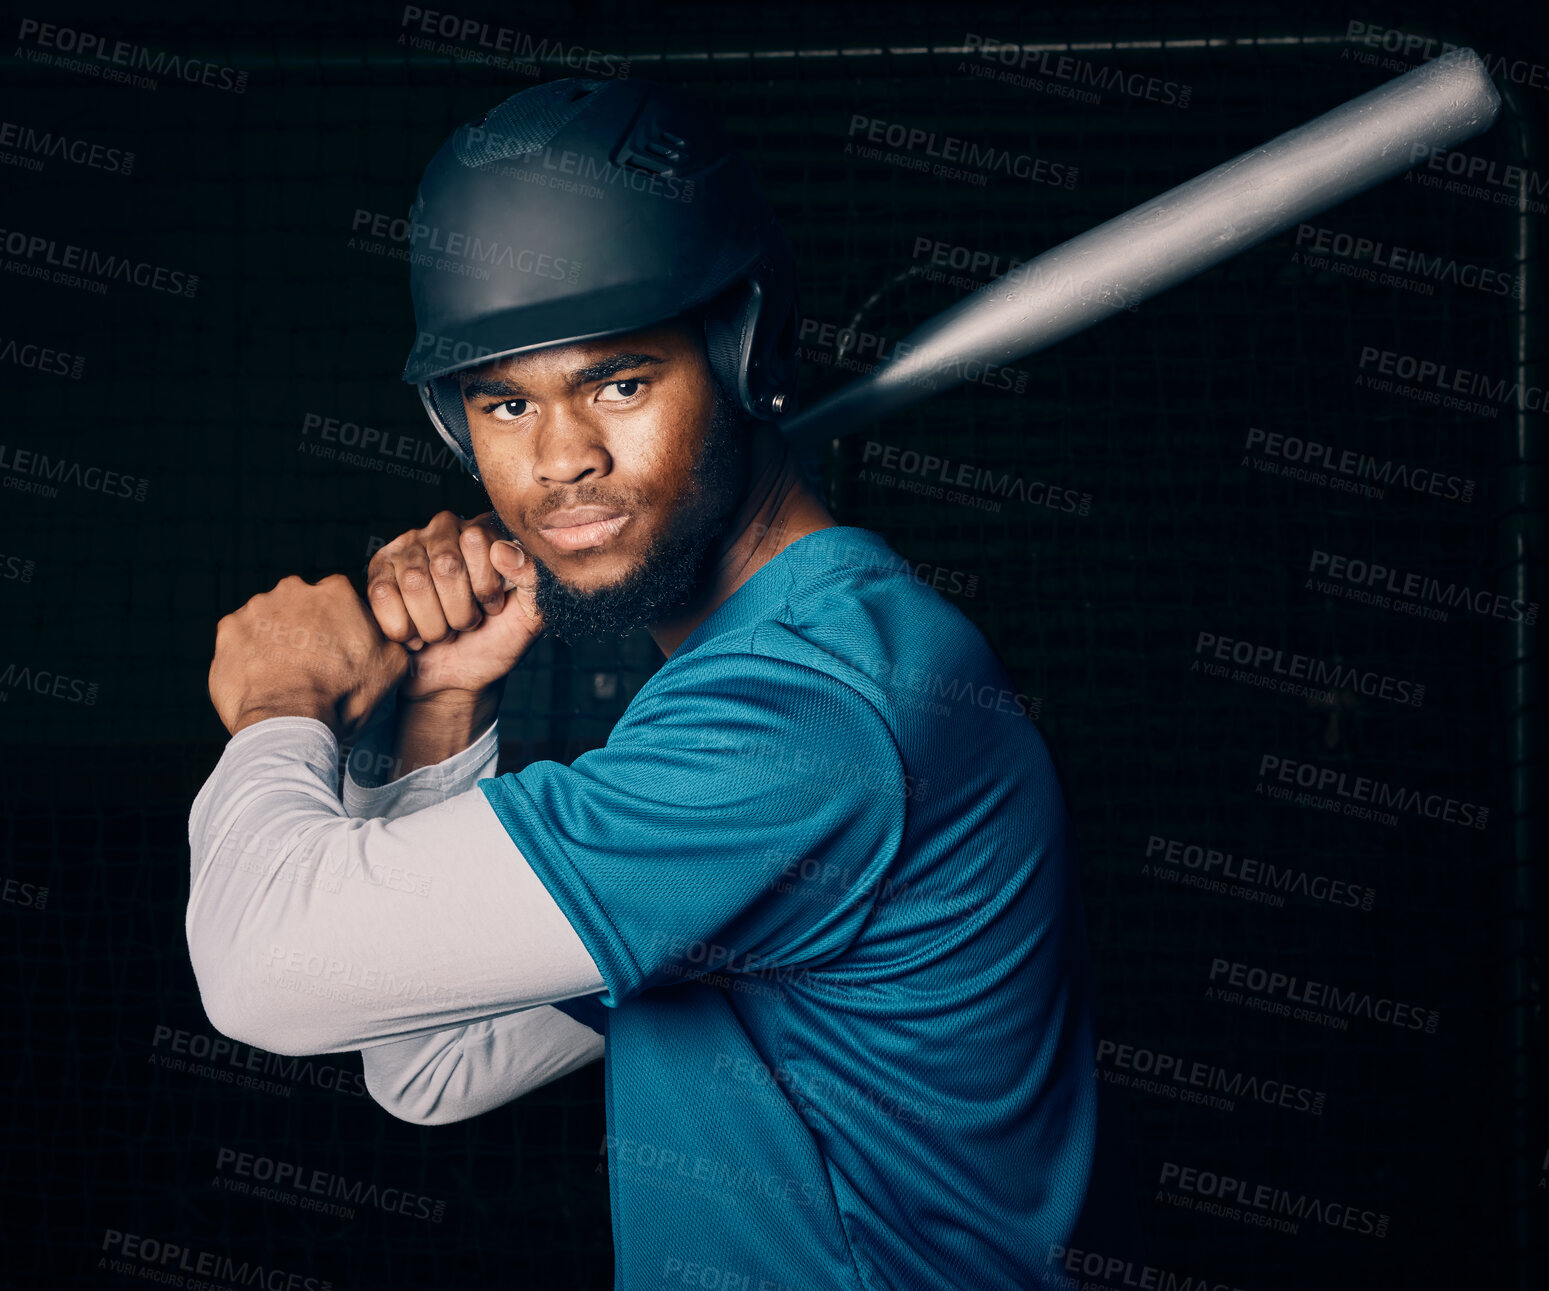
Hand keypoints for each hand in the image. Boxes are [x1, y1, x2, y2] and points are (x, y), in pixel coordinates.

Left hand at [209, 574, 409, 738]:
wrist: (289, 721)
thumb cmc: (341, 696)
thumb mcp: (391, 668)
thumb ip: (389, 640)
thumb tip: (388, 637)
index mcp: (336, 591)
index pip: (340, 599)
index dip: (341, 625)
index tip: (339, 649)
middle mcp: (293, 589)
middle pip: (301, 605)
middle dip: (304, 627)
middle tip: (312, 664)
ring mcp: (256, 607)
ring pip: (269, 619)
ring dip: (275, 640)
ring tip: (284, 674)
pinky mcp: (228, 630)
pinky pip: (239, 639)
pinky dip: (247, 654)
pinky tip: (261, 678)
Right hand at [365, 510, 542, 701]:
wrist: (457, 678)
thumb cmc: (495, 642)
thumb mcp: (529, 615)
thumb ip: (533, 579)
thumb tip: (503, 550)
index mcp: (485, 531)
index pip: (477, 539)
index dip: (486, 585)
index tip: (492, 607)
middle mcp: (444, 530)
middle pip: (445, 564)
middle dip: (460, 611)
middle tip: (466, 625)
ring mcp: (408, 549)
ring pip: (413, 582)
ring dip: (433, 625)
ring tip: (443, 631)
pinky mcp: (378, 573)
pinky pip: (381, 595)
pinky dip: (404, 629)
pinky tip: (416, 635)